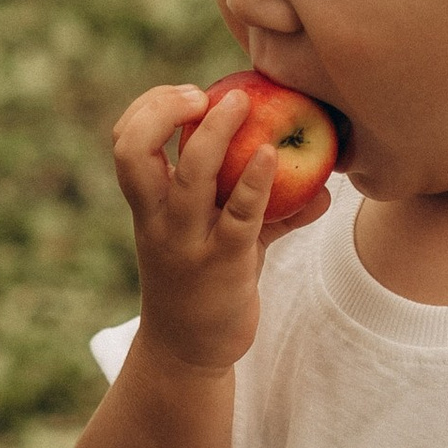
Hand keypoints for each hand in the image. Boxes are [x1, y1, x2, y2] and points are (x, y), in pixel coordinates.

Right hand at [107, 79, 329, 375]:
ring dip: (216, 135)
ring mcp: (188, 242)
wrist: (187, 354)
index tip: (187, 94)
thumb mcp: (220, 240)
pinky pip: (239, 215)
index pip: (126, 143)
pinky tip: (275, 155)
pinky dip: (257, 182)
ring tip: (242, 104)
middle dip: (163, 110)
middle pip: (136, 152)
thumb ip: (264, 211)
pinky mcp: (224, 264)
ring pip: (191, 178)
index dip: (148, 109)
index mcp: (147, 206)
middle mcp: (159, 220)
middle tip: (206, 93)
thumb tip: (321, 187)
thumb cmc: (204, 285)